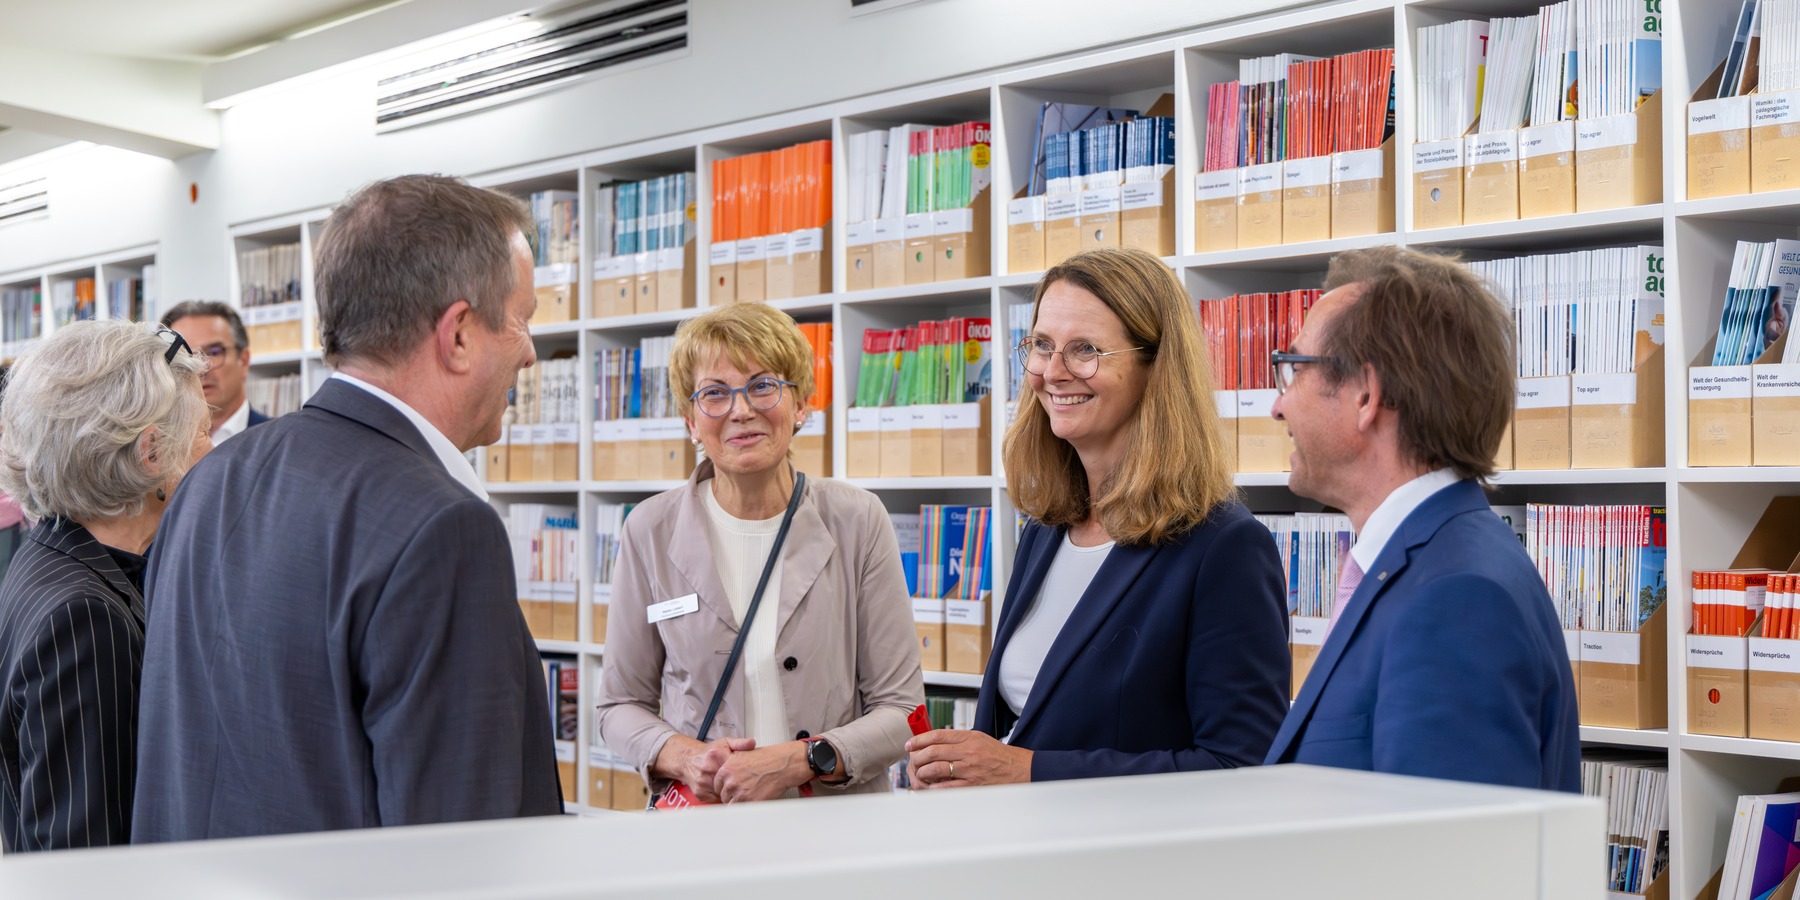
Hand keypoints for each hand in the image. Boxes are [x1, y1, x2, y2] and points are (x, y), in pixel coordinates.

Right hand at [686, 737, 756, 802]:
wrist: (687, 759)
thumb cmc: (707, 752)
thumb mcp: (724, 743)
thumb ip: (739, 743)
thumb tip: (752, 743)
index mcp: (716, 756)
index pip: (735, 769)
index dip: (743, 774)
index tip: (748, 775)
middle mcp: (708, 769)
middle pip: (729, 783)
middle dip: (736, 784)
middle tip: (743, 784)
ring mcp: (703, 783)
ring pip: (723, 794)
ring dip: (729, 792)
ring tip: (733, 787)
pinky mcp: (700, 793)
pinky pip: (715, 800)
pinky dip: (720, 796)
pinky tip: (722, 790)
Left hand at [713, 741, 810, 802]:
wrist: (782, 764)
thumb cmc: (767, 759)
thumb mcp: (743, 754)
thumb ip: (730, 765)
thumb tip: (724, 775)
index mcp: (727, 768)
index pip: (716, 784)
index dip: (725, 787)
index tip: (731, 788)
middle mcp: (730, 781)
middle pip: (723, 795)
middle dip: (731, 795)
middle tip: (743, 791)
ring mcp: (739, 792)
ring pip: (730, 804)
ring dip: (738, 802)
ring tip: (749, 795)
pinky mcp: (749, 802)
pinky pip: (741, 810)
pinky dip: (745, 808)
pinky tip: (753, 800)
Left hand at [905, 729, 1030, 788]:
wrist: (1019, 770)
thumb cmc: (998, 755)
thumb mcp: (979, 739)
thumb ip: (958, 740)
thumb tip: (933, 743)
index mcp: (969, 737)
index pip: (938, 735)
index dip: (920, 739)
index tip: (910, 745)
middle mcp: (969, 751)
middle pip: (933, 751)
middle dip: (918, 757)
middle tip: (912, 761)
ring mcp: (970, 769)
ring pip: (936, 769)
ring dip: (923, 772)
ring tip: (919, 774)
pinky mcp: (973, 785)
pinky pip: (947, 787)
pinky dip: (934, 788)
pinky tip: (930, 787)